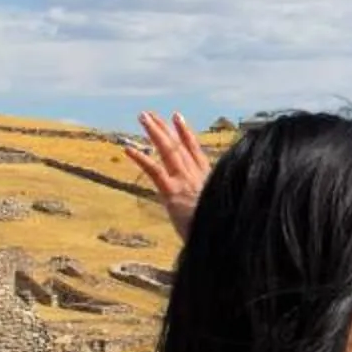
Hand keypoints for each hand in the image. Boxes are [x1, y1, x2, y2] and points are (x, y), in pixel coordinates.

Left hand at [121, 110, 210, 242]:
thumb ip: (212, 204)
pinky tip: (128, 149)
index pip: (195, 151)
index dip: (185, 133)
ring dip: (155, 132)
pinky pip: (155, 171)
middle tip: (150, 114)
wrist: (223, 237)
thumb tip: (210, 209)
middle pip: (178, 146)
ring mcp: (184, 182)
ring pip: (168, 151)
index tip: (177, 117)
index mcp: (209, 180)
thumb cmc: (221, 231)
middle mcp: (196, 176)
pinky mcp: (172, 193)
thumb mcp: (218, 213)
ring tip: (143, 117)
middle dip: (164, 128)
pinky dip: (141, 159)